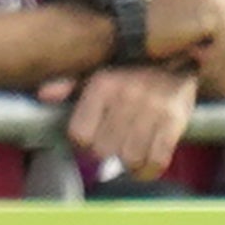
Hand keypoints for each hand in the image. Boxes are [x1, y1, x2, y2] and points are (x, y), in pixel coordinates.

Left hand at [58, 60, 203, 185]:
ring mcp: (153, 108)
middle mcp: (126, 95)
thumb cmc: (131, 70)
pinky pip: (158, 158)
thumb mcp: (96, 69)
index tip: (91, 140)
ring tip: (131, 154)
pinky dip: (150, 168)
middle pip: (104, 150)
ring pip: (130, 158)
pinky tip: (147, 164)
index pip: (80, 135)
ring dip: (129, 163)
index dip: (83, 144)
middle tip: (115, 146)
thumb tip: (44, 95)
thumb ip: (68, 83)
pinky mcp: (175, 119)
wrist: (180, 55)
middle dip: (107, 153)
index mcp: (102, 85)